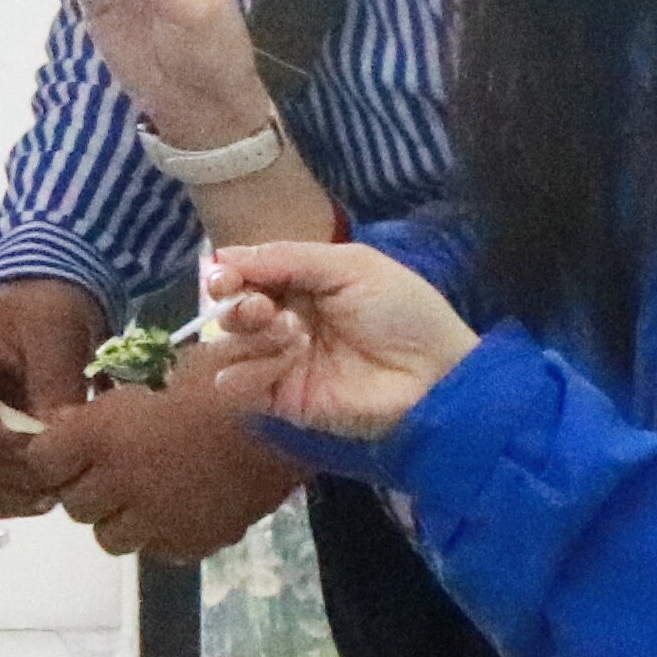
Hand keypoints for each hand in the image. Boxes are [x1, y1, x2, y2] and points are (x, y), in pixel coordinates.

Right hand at [0, 278, 109, 515]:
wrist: (43, 303)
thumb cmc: (47, 303)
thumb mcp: (57, 326)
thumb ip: (55, 381)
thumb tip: (59, 442)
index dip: (4, 438)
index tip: (52, 446)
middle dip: (17, 469)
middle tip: (66, 473)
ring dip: (18, 491)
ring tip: (63, 484)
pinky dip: (17, 497)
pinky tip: (52, 489)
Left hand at [27, 375, 312, 560]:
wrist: (290, 420)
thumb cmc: (228, 378)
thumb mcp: (162, 374)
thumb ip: (112, 407)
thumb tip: (70, 425)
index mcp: (105, 433)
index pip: (43, 459)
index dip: (53, 453)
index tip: (67, 446)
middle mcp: (120, 483)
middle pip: (75, 504)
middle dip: (85, 487)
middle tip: (110, 470)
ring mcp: (155, 520)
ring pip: (110, 536)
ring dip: (119, 517)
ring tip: (144, 495)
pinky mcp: (189, 543)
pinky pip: (157, 549)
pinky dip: (160, 533)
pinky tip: (181, 508)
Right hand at [190, 243, 488, 446]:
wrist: (433, 373)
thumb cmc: (403, 310)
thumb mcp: (350, 265)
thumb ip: (287, 258)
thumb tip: (224, 256)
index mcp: (300, 285)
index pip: (245, 277)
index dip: (227, 274)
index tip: (222, 276)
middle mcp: (284, 322)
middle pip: (231, 312)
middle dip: (237, 305)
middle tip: (262, 307)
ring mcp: (281, 363)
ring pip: (229, 349)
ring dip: (250, 336)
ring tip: (291, 332)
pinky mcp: (282, 400)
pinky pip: (238, 387)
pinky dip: (251, 371)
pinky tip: (288, 360)